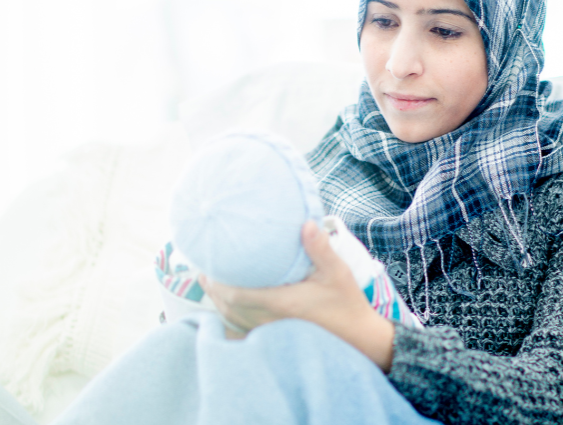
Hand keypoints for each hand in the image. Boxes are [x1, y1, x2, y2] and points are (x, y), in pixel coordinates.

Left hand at [200, 221, 396, 370]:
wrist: (360, 339)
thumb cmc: (348, 305)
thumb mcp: (338, 273)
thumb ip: (320, 249)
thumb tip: (306, 223)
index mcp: (281, 303)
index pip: (237, 295)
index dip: (217, 282)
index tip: (208, 265)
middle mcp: (271, 321)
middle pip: (228, 307)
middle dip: (213, 288)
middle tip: (203, 267)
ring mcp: (272, 332)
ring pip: (233, 320)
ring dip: (219, 302)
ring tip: (210, 282)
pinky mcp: (276, 338)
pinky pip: (243, 329)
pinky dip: (231, 316)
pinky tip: (228, 304)